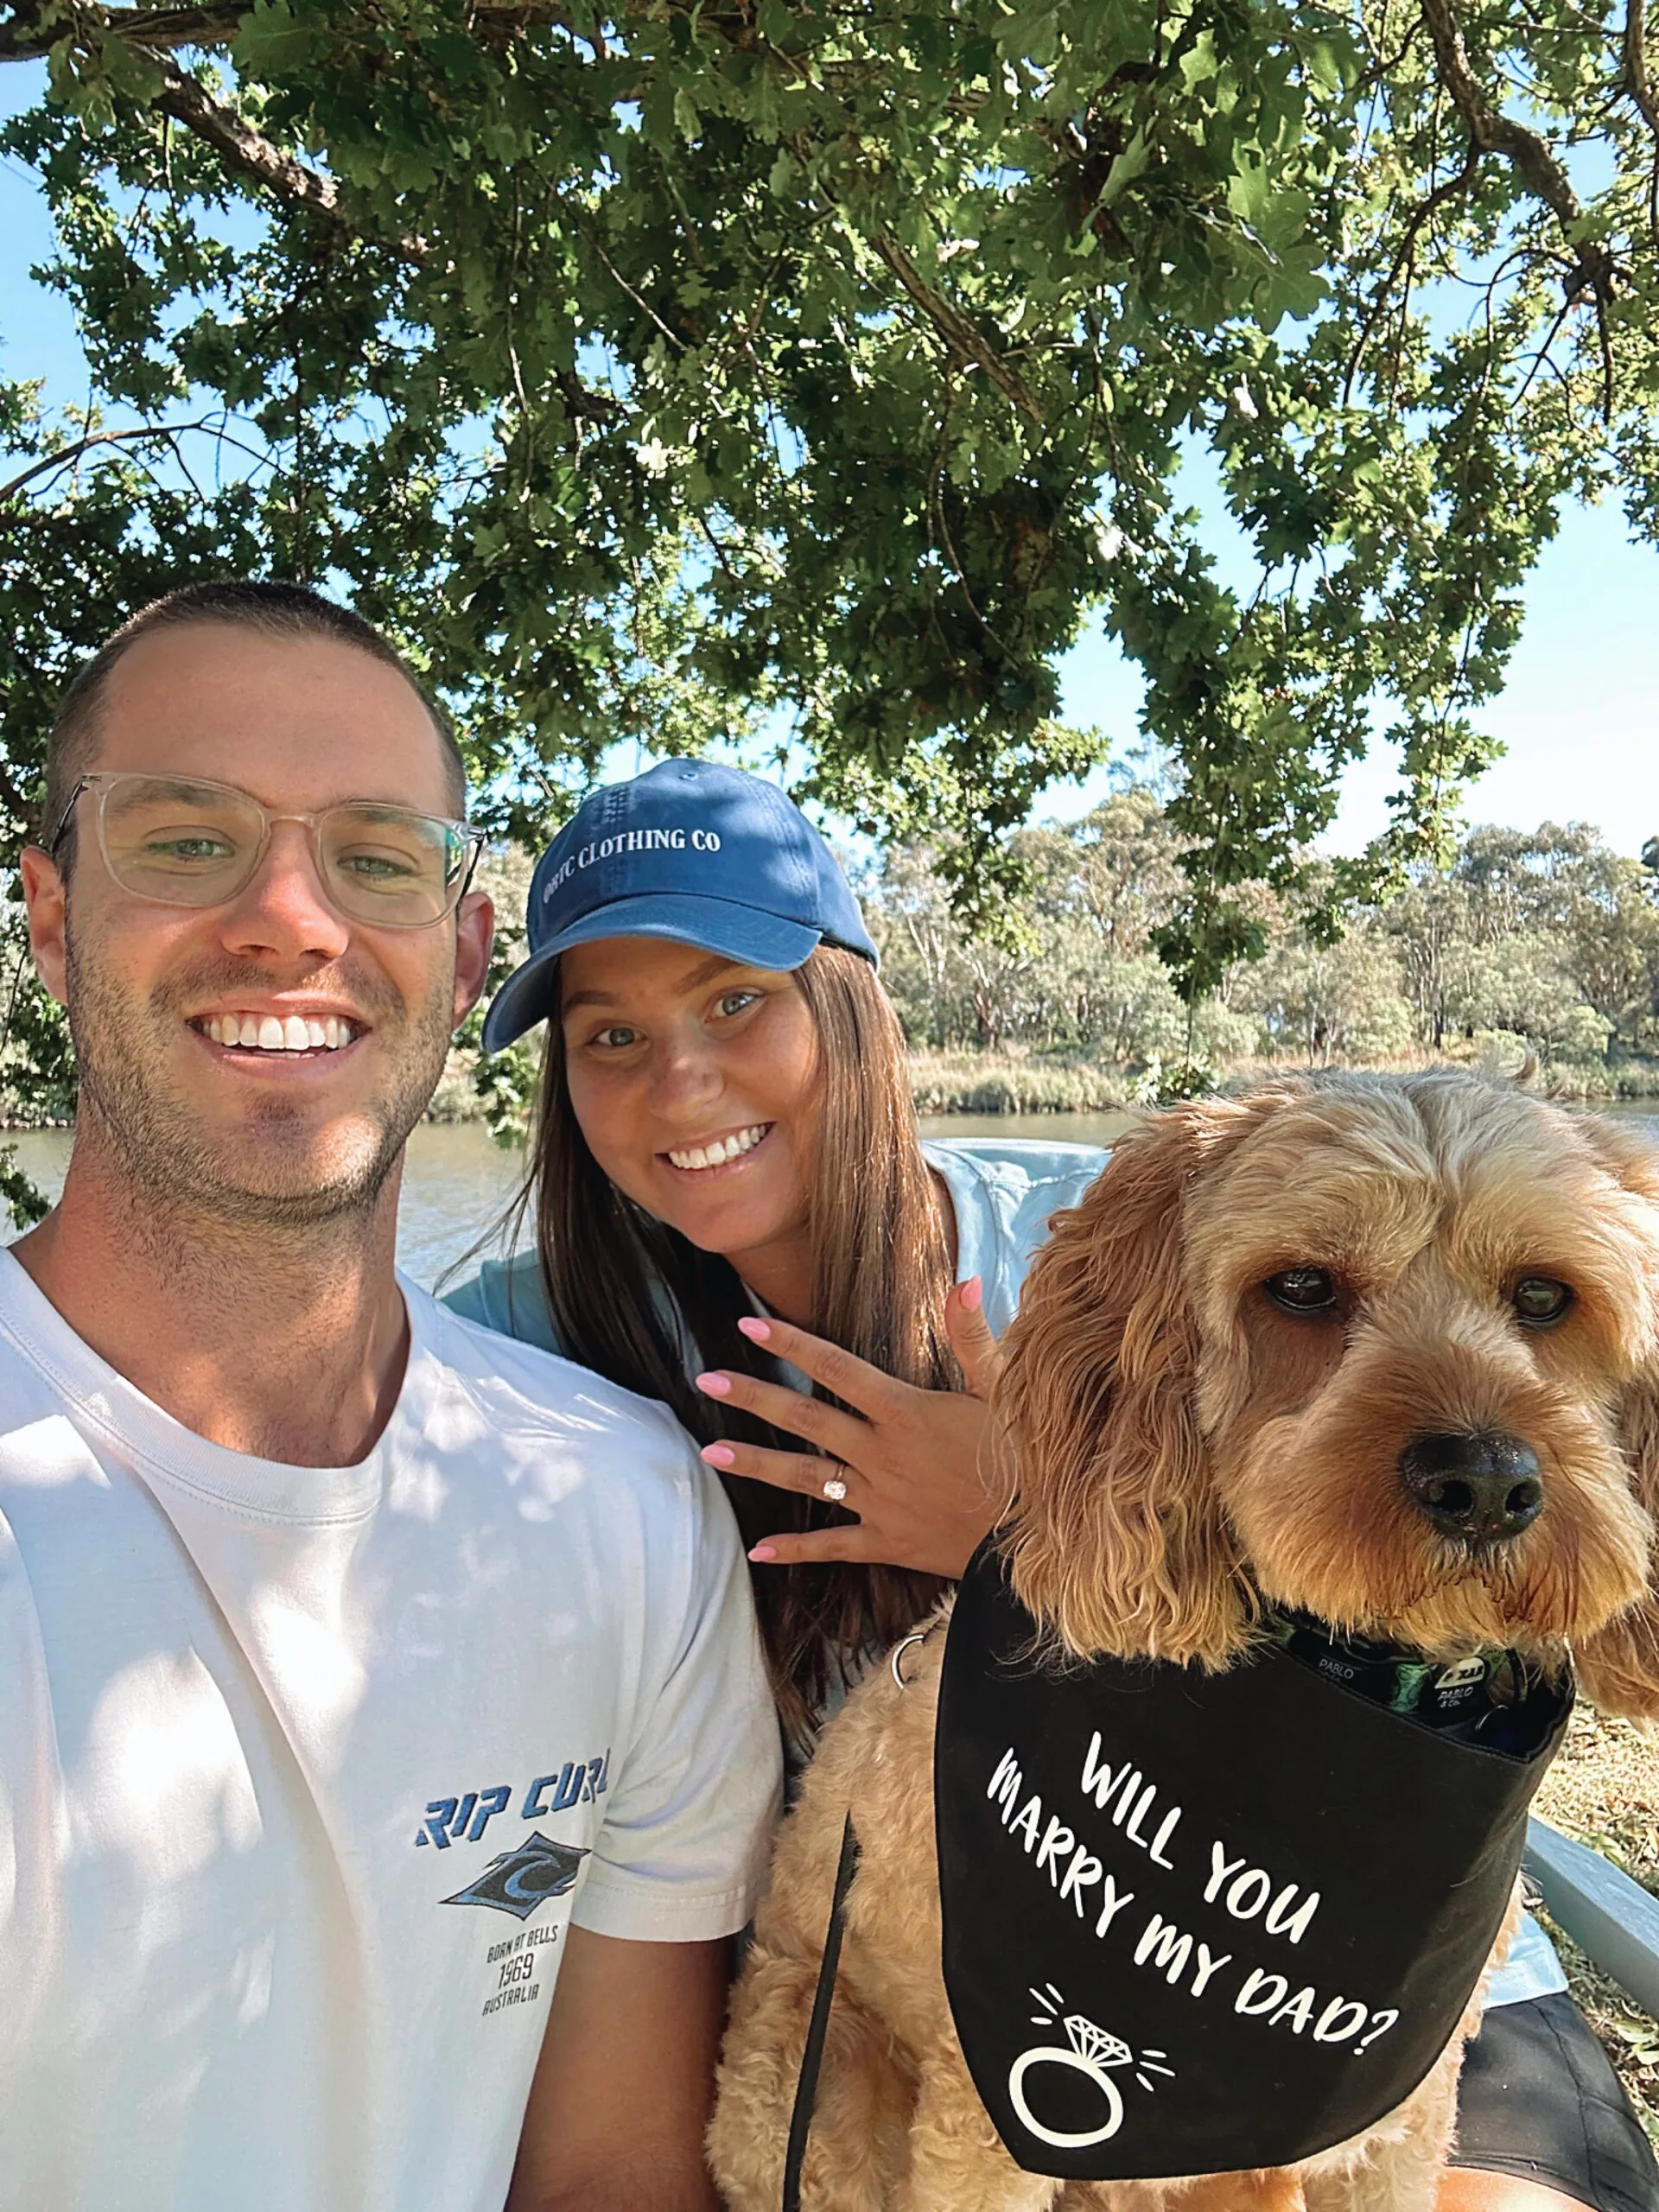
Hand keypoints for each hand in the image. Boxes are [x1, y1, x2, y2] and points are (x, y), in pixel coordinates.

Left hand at [693, 1278, 1005, 1577]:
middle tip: (706, 1380)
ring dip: (757, 1463)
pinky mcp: (887, 1541)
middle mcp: (881, 1453)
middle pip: (805, 1418)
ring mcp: (879, 1500)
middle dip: (753, 1397)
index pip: (837, 1368)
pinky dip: (796, 1549)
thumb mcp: (1005, 1392)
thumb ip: (973, 1337)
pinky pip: (833, 1546)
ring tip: (710, 1453)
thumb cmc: (1024, 1461)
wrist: (1037, 1539)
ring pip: (805, 1478)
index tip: (749, 1325)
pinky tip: (758, 1549)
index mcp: (906, 1412)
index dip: (792, 1344)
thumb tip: (962, 1281)